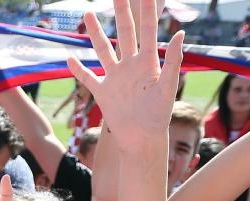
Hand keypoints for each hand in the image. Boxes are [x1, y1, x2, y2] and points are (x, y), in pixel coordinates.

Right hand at [66, 0, 182, 142]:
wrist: (141, 139)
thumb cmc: (159, 115)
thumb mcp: (168, 86)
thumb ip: (173, 60)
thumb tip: (180, 34)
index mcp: (147, 61)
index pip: (147, 29)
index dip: (147, 10)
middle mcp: (130, 65)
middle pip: (124, 31)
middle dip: (121, 11)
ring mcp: (115, 77)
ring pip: (103, 49)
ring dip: (95, 32)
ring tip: (88, 13)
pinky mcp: (103, 92)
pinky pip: (87, 78)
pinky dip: (78, 69)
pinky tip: (69, 59)